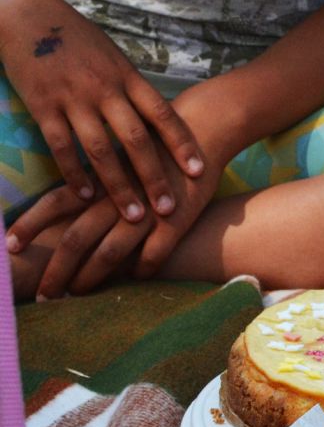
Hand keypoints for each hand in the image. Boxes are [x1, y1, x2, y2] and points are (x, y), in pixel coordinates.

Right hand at [0, 0, 204, 220]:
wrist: (26, 14)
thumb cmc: (77, 39)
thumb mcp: (114, 57)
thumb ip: (133, 88)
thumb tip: (160, 118)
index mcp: (128, 77)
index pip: (164, 114)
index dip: (183, 144)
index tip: (200, 171)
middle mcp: (105, 89)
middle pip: (136, 140)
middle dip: (155, 177)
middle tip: (169, 209)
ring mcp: (74, 98)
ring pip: (101, 150)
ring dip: (119, 186)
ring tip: (134, 216)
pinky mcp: (43, 105)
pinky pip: (61, 146)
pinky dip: (74, 174)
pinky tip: (85, 197)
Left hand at [7, 138, 220, 296]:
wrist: (202, 131)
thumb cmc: (157, 144)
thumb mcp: (116, 155)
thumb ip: (94, 179)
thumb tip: (66, 202)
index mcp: (99, 179)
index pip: (54, 204)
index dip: (29, 225)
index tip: (8, 246)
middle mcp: (116, 197)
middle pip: (76, 238)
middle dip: (56, 270)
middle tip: (43, 295)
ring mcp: (146, 211)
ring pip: (110, 253)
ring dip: (91, 278)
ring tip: (77, 295)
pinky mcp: (176, 222)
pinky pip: (154, 255)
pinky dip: (143, 270)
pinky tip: (136, 278)